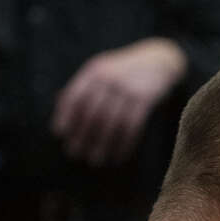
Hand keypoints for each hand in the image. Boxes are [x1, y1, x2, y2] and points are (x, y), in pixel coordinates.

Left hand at [51, 37, 186, 166]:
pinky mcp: (145, 99)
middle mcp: (109, 79)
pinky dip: (124, 144)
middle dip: (82, 135)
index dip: (65, 116)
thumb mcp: (103, 69)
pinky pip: (132, 126)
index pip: (74, 96)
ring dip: (102, 144)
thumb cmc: (126, 70)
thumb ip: (84, 86)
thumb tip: (59, 105)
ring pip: (111, 123)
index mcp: (94, 71)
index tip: (60, 134)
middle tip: (76, 153)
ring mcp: (128, 89)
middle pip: (91, 112)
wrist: (160, 59)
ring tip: (96, 160)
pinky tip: (119, 155)